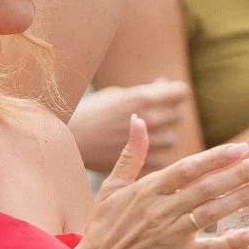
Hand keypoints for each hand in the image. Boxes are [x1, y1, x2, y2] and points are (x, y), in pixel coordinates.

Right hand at [68, 80, 191, 171]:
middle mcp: (150, 119)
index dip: (175, 93)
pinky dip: (155, 155)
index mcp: (144, 97)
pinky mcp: (140, 163)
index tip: (168, 96)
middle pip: (178, 115)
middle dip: (169, 112)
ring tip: (146, 135)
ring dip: (163, 136)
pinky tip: (141, 151)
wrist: (67, 140)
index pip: (181, 92)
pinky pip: (162, 158)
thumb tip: (163, 84)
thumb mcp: (116, 93)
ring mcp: (147, 143)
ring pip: (172, 139)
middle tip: (153, 114)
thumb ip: (144, 91)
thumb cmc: (90, 112)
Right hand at [68, 122, 248, 248]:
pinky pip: (210, 248)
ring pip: (212, 212)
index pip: (188, 168)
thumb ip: (130, 153)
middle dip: (240, 173)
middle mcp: (161, 209)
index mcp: (147, 190)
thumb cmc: (104, 227)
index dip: (216, 158)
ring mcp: (170, 234)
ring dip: (242, 199)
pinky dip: (232, 241)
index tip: (242, 148)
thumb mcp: (111, 187)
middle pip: (207, 187)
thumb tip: (137, 118)